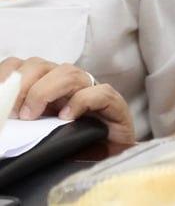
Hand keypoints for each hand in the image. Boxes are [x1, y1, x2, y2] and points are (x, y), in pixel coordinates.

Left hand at [0, 57, 134, 143]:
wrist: (105, 161)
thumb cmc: (69, 148)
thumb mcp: (35, 132)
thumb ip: (22, 121)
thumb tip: (3, 117)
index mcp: (46, 85)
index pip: (24, 66)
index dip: (9, 74)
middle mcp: (67, 84)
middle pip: (42, 65)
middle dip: (23, 84)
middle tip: (14, 112)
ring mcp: (90, 91)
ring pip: (68, 74)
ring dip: (44, 92)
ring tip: (32, 116)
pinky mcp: (112, 103)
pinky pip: (98, 93)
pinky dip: (80, 102)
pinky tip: (66, 118)